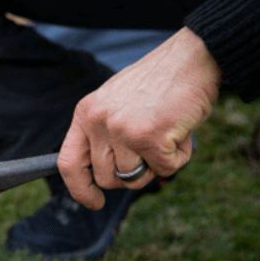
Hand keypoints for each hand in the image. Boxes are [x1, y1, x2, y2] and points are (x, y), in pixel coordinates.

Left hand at [58, 27, 222, 208]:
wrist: (191, 57)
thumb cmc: (158, 82)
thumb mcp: (116, 102)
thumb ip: (104, 134)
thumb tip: (105, 176)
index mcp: (86, 113)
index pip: (68, 163)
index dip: (80, 189)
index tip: (94, 202)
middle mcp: (98, 121)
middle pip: (107, 178)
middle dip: (132, 175)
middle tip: (151, 150)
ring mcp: (122, 130)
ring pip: (135, 178)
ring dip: (157, 165)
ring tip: (166, 134)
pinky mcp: (150, 137)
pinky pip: (166, 169)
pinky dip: (179, 156)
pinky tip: (181, 131)